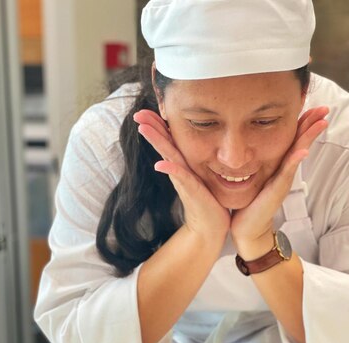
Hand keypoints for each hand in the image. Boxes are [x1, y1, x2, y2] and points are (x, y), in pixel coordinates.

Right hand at [133, 110, 230, 239]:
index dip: (160, 124)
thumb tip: (205, 145)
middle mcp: (181, 170)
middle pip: (164, 144)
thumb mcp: (204, 176)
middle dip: (151, 128)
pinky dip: (171, 170)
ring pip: (168, 156)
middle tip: (138, 113)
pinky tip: (161, 164)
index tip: (149, 108)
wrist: (211, 227)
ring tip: (143, 128)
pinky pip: (181, 178)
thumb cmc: (210, 201)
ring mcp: (184, 180)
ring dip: (156, 142)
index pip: (171, 140)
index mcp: (185, 164)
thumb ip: (200, 162)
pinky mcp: (192, 191)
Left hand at [231, 106, 328, 255]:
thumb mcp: (253, 178)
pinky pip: (286, 173)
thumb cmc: (248, 205)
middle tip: (325, 108)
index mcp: (277, 166)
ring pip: (298, 154)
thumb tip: (248, 146)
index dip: (302, 122)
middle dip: (312, 124)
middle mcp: (283, 172)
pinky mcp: (276, 191)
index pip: (292, 139)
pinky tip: (302, 150)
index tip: (310, 104)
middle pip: (300, 142)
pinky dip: (294, 161)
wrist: (247, 230)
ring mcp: (282, 181)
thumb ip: (255, 163)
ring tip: (321, 122)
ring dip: (309, 138)